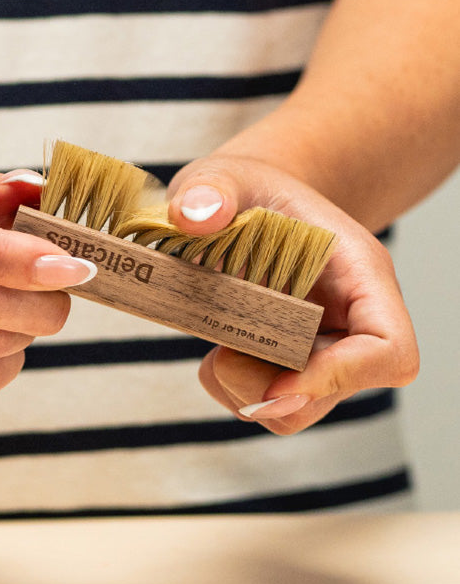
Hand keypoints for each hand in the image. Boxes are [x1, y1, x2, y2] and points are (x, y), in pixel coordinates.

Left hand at [167, 152, 418, 433]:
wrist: (246, 204)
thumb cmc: (250, 190)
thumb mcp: (227, 176)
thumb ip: (210, 189)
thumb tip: (195, 215)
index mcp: (360, 274)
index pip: (389, 350)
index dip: (340, 376)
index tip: (277, 381)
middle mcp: (352, 319)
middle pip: (337, 390)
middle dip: (271, 391)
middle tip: (219, 358)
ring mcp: (324, 349)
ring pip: (299, 408)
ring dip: (246, 393)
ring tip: (213, 350)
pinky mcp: (292, 366)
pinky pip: (270, 405)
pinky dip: (234, 391)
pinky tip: (215, 353)